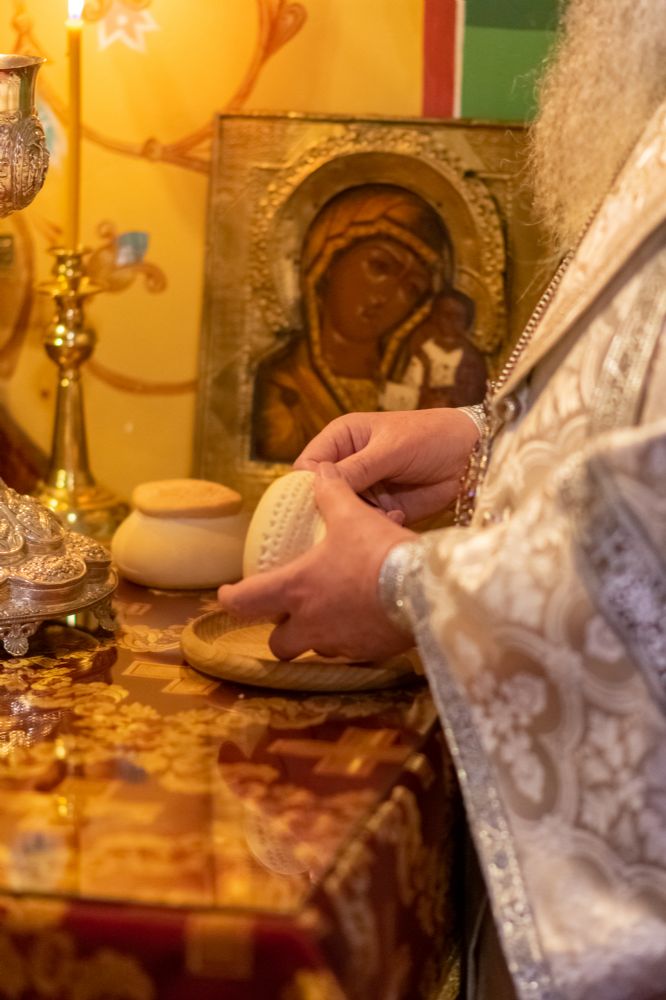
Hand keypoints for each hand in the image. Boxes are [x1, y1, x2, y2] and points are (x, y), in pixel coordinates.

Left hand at [218, 464, 415, 661]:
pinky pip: (350, 652)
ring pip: (315, 649)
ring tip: (332, 615)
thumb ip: (332, 494)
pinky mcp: (368, 653)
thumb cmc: (379, 552)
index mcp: (297, 588)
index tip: (227, 594)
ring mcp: (339, 643)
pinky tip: (366, 620)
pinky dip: (351, 639)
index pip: (246, 602)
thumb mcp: (352, 515)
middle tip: (288, 614)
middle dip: (279, 632)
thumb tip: (321, 471)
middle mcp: (311, 623)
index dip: (231, 598)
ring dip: (317, 636)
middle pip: (278, 644)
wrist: (424, 588)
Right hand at [294, 408, 478, 523]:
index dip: (305, 486)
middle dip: (328, 509)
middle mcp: (347, 464)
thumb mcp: (391, 449)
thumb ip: (357, 468)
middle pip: (319, 494)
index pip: (307, 465)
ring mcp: (363, 488)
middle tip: (341, 521)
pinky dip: (374, 525)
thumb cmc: (430, 436)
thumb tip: (320, 485)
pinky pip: (364, 523)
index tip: (317, 503)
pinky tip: (394, 518)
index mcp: (341, 438)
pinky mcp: (381, 508)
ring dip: (355, 518)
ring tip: (379, 515)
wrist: (470, 456)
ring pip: (341, 512)